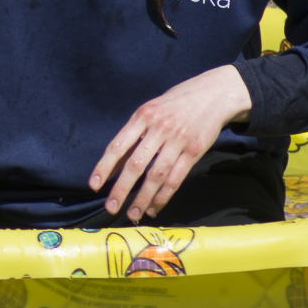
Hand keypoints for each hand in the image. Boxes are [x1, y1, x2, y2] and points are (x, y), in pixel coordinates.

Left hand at [89, 65, 251, 222]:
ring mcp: (178, 140)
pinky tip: (154, 207)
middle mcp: (159, 128)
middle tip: (111, 207)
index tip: (94, 185)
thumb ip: (133, 135)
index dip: (104, 167)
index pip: (118, 145)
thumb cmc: (175, 103)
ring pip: (156, 176)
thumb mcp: (150, 110)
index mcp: (143, 116)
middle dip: (121, 189)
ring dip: (143, 198)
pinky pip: (176, 178)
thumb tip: (113, 165)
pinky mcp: (194, 151)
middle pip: (136, 165)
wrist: (213, 93)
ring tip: (132, 214)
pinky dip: (163, 196)